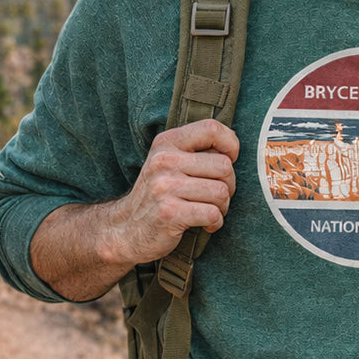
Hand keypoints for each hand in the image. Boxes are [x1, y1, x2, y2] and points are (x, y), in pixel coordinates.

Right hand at [105, 118, 238, 267]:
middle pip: (224, 165)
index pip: (212, 128)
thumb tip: (233, 146)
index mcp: (167, 142)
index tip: (228, 161)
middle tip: (215, 196)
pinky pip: (213, 214)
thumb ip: (197, 151)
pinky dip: (215, 222)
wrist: (125, 230)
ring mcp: (165, 187)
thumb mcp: (169, 162)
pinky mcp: (169, 213)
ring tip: (209, 210)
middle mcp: (164, 161)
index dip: (231, 145)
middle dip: (229, 185)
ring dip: (222, 206)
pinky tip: (205, 224)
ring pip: (221, 192)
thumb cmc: (158, 195)